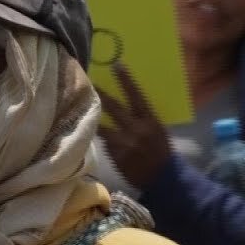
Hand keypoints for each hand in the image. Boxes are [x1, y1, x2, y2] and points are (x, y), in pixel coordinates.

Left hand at [97, 63, 171, 189]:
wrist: (163, 178)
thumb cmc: (162, 152)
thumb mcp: (158, 131)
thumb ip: (143, 119)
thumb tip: (127, 105)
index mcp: (150, 121)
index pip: (137, 96)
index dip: (127, 81)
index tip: (117, 66)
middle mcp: (137, 129)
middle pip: (115, 108)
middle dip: (103, 94)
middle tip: (91, 81)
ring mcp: (124, 143)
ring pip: (104, 127)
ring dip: (94, 118)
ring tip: (81, 108)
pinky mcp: (116, 156)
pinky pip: (104, 143)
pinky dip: (101, 139)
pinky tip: (96, 137)